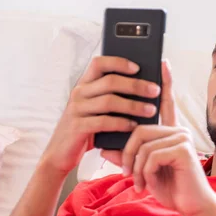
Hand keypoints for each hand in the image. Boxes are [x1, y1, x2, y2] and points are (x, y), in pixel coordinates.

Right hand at [40, 56, 159, 175]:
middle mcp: (79, 93)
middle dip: (136, 84)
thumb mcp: (97, 109)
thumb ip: (111, 96)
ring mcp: (77, 109)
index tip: (138, 67)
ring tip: (151, 110)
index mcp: (85, 84)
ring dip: (133, 105)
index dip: (119, 62)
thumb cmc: (86, 128)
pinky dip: (121, 123)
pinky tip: (134, 126)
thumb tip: (143, 87)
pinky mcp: (77, 127)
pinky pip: (103, 121)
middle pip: (110, 81)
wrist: (61, 152)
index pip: (99, 63)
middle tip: (154, 90)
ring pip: (109, 101)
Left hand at [101, 61, 215, 215]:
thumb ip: (126, 158)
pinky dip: (144, 172)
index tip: (163, 62)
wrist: (192, 207)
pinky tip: (147, 184)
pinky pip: (151, 155)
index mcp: (171, 132)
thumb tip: (104, 148)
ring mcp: (182, 139)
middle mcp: (179, 131)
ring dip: (135, 167)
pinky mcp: (183, 150)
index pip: (166, 102)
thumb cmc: (171, 188)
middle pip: (140, 129)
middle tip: (126, 174)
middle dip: (128, 154)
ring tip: (138, 183)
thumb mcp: (143, 172)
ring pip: (143, 144)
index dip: (165, 82)